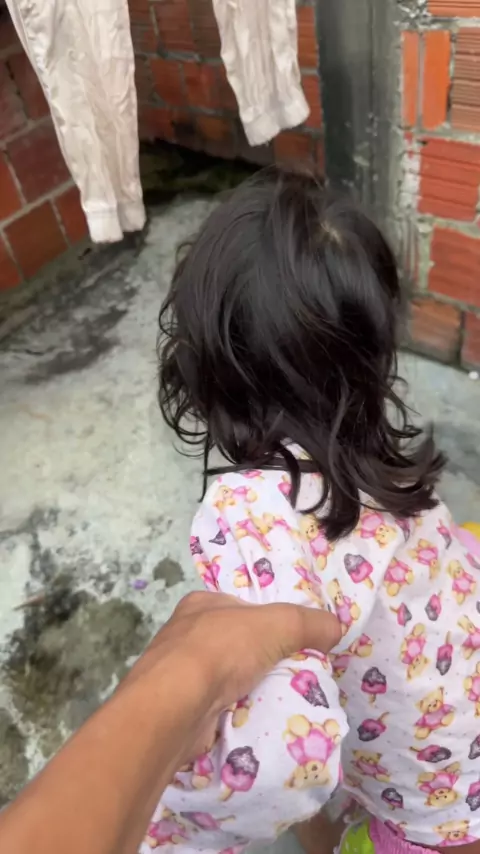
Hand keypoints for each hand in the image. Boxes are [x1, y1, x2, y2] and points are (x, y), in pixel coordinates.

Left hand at [123, 591, 340, 760]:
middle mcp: (185, 635)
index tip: (295, 639)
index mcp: (201, 604)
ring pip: (229, 678)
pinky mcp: (181, 709)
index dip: (269, 621)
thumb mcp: (275, 624)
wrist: (174, 708)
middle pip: (238, 645)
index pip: (242, 607)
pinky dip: (238, 714)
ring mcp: (180, 674)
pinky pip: (219, 708)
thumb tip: (336, 627)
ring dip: (252, 689)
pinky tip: (258, 720)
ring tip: (283, 700)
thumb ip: (307, 623)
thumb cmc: (220, 651)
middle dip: (264, 659)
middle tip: (296, 673)